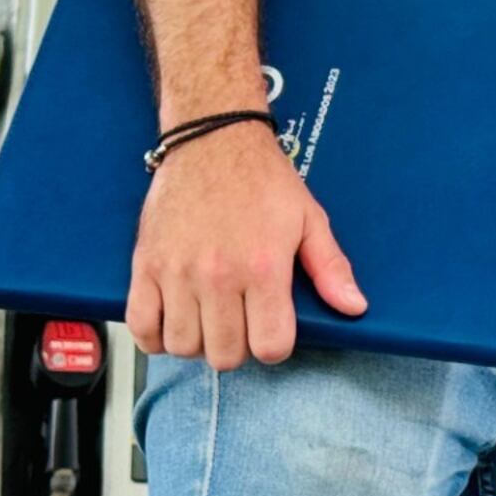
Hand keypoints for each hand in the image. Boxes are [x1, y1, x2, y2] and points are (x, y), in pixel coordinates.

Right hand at [127, 122, 365, 368]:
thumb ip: (331, 268)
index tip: (273, 328)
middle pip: (226, 354)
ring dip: (199, 342)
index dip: (276, 345)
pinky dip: (155, 337)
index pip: (270, 346)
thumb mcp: (309, 218)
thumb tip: (355, 307)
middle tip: (242, 321)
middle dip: (239, 346)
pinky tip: (175, 321)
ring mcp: (177, 273)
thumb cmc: (264, 180)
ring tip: (211, 318)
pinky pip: (141, 329)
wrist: (214, 141)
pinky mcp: (145, 266)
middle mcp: (219, 276)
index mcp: (264, 266)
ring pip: (184, 347)